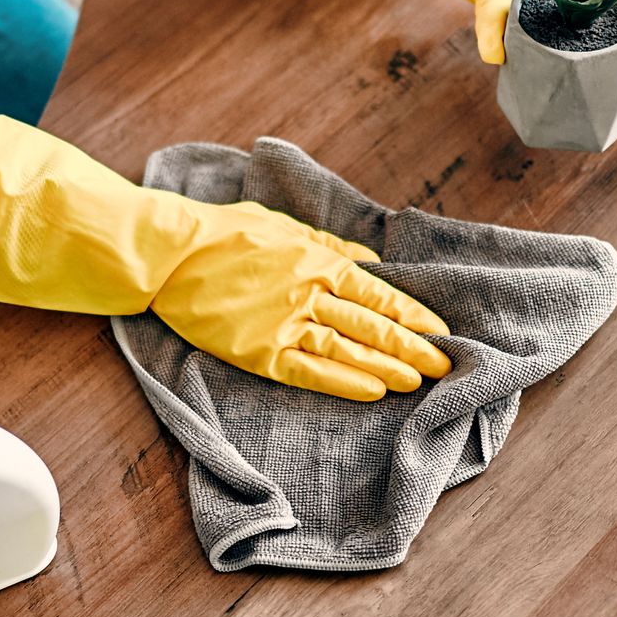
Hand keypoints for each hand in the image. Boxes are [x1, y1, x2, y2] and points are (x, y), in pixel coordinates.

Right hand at [154, 199, 452, 399]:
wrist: (170, 255)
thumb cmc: (226, 233)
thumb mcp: (285, 226)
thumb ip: (332, 245)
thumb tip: (371, 262)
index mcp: (319, 260)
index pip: (380, 293)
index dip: (414, 314)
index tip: (441, 331)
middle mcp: (310, 293)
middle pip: (373, 326)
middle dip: (413, 347)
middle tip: (445, 366)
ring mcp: (285, 324)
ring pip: (349, 351)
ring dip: (389, 368)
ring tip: (418, 383)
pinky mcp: (259, 352)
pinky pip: (311, 372)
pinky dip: (345, 382)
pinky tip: (374, 391)